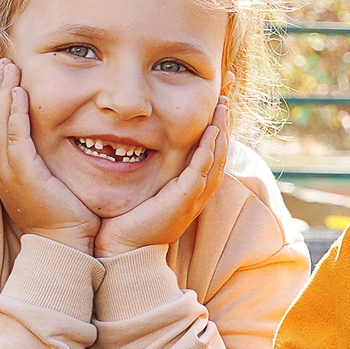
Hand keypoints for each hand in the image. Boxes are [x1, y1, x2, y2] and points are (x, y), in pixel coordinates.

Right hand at [0, 59, 98, 253]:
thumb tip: (43, 133)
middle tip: (5, 61)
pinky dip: (14, 113)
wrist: (65, 242)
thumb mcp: (44, 176)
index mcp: (0, 167)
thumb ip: (38, 153)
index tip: (3, 73)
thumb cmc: (61, 210)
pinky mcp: (23, 175)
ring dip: (3, 92)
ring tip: (11, 68)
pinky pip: (14, 137)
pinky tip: (20, 93)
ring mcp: (7, 172)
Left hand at [96, 98, 230, 256]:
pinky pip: (202, 170)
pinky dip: (208, 149)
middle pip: (220, 152)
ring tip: (223, 106)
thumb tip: (131, 146)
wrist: (123, 252)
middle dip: (224, 123)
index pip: (209, 153)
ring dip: (221, 130)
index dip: (215, 128)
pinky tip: (211, 130)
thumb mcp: (143, 191)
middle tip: (226, 96)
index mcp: (190, 190)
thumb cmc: (127, 223)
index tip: (216, 104)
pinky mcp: (184, 200)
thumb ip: (146, 171)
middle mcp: (197, 193)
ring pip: (216, 158)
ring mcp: (193, 197)